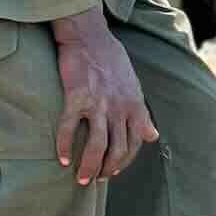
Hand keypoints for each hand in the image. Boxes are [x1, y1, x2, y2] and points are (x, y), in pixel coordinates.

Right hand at [51, 6, 158, 183]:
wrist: (89, 35)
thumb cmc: (111, 59)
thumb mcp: (134, 86)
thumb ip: (142, 114)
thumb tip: (153, 136)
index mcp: (135, 105)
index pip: (135, 143)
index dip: (124, 162)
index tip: (113, 171)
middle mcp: (120, 108)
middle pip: (117, 150)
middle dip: (107, 170)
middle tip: (95, 179)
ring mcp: (99, 104)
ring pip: (96, 146)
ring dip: (89, 166)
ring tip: (81, 178)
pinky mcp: (76, 98)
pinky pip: (70, 129)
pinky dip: (65, 146)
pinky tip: (62, 158)